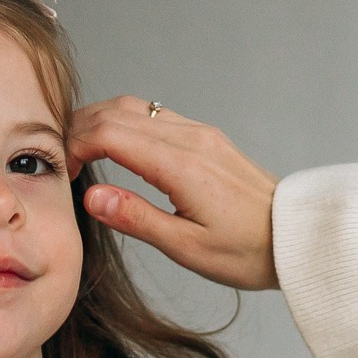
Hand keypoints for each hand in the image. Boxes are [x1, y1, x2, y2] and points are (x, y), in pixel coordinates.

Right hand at [68, 98, 280, 289]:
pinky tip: (114, 148)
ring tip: (80, 152)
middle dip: (79, 128)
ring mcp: (200, 133)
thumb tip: (91, 196)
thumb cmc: (247, 251)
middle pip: (117, 111)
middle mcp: (190, 139)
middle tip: (61, 158)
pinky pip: (155, 115)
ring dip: (100, 121)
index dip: (75, 145)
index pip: (109, 132)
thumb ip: (136, 218)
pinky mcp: (206, 137)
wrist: (295, 238)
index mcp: (182, 165)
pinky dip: (124, 123)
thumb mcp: (187, 247)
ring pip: (135, 107)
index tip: (64, 171)